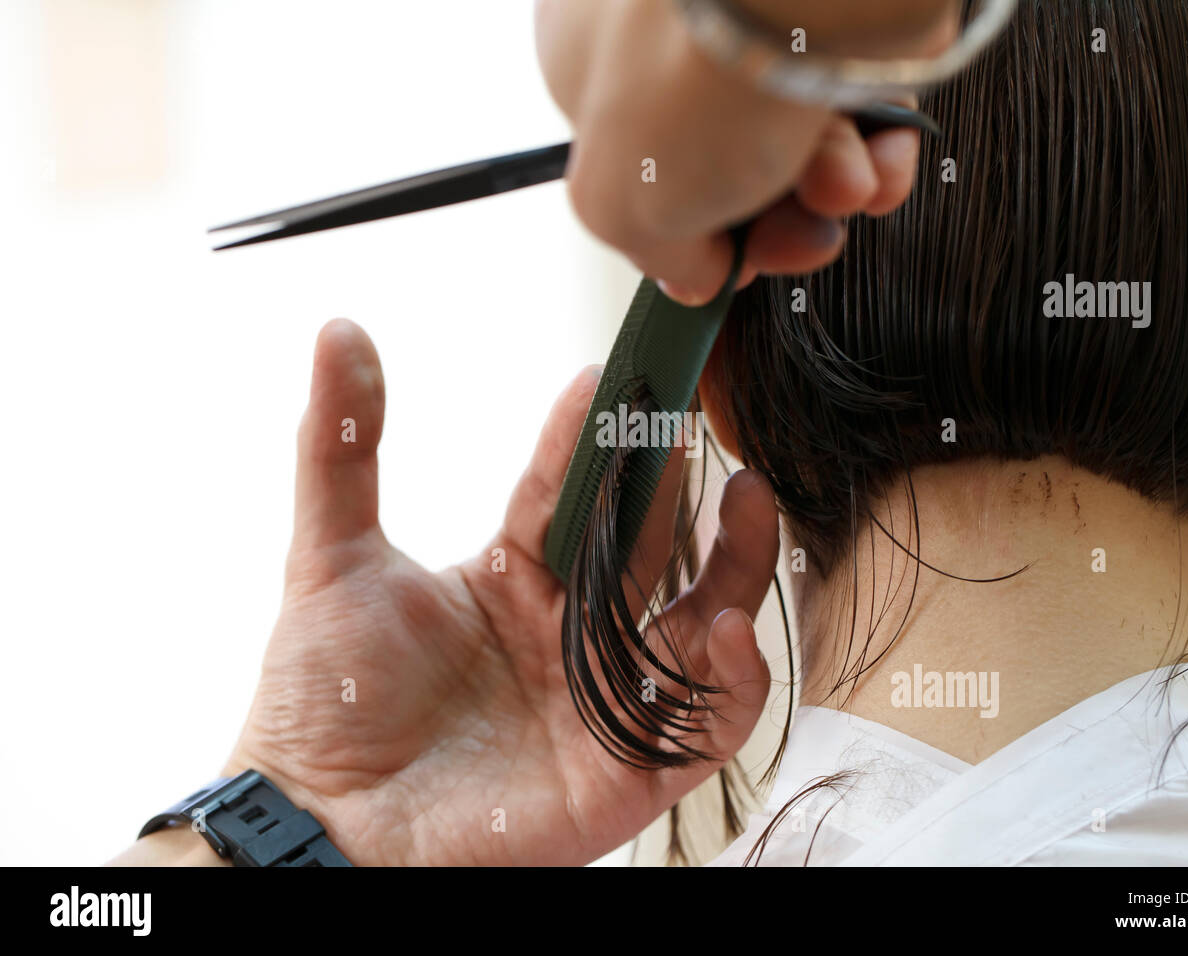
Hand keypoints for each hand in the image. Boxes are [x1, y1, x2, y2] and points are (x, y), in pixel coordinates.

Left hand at [216, 319, 778, 865]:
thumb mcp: (330, 558)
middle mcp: (567, 634)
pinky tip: (732, 622)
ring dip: (738, 563)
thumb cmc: (322, 703)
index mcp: (511, 583)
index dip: (593, 440)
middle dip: (680, 486)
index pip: (570, 496)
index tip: (610, 382)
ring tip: (751, 500)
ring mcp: (602, 699)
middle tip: (695, 421)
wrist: (323, 829)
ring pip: (701, 622)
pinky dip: (737, 678)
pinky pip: (707, 722)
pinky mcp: (629, 770)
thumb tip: (339, 334)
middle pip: (650, 548)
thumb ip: (340, 447)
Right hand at [535, 0, 958, 302]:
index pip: (629, 161)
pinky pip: (863, 110)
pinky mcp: (843, 24)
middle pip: (724, 162)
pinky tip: (877, 172)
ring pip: (796, 140)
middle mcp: (673, 29)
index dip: (676, 228)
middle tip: (790, 239)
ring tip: (840, 191)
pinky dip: (877, 156)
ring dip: (826, 195)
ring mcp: (764, 23)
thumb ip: (652, 254)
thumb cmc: (687, 82)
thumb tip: (701, 272)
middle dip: (767, 222)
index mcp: (592, 53)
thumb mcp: (617, 208)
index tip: (713, 264)